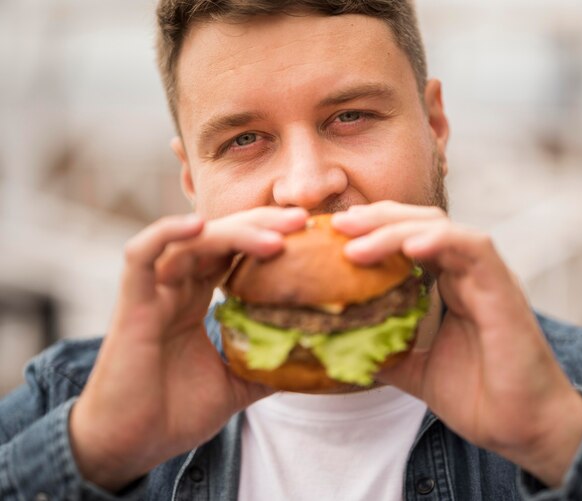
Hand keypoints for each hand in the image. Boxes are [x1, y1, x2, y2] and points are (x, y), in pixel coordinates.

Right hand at [70, 207, 307, 491]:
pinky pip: (140, 256)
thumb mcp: (235, 387)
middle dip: (260, 224)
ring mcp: (153, 292)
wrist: (130, 446)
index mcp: (196, 300)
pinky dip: (166, 234)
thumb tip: (310, 362)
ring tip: (275, 235)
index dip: (266, 237)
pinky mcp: (132, 305)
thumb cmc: (174, 414)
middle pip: (219, 238)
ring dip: (233, 232)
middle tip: (301, 220)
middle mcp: (176, 288)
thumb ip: (265, 367)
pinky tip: (198, 226)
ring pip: (191, 242)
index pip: (234, 253)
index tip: (308, 234)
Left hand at [333, 201, 581, 486]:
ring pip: (442, 228)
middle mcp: (466, 272)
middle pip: (421, 222)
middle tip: (338, 225)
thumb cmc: (475, 395)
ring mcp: (486, 276)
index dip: (373, 229)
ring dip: (396, 229)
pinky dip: (441, 241)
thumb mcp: (413, 369)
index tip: (336, 233)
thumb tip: (339, 344)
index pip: (409, 237)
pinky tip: (409, 246)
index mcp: (448, 282)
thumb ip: (384, 350)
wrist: (520, 428)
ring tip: (355, 241)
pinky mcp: (503, 289)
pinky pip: (473, 249)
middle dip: (377, 219)